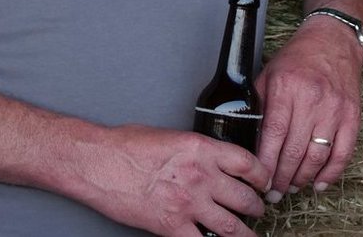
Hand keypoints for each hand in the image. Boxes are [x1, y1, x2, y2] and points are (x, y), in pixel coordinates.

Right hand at [77, 124, 268, 235]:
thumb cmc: (126, 146)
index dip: (262, 176)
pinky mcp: (171, 226)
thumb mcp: (172, 136)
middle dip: (256, 207)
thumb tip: (210, 160)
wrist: (99, 163)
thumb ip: (197, 151)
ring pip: (231, 226)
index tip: (263, 182)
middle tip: (258, 210)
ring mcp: (188, 203)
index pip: (248, 164)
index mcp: (202, 149)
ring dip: (245, 232)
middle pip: (244, 197)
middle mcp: (201, 176)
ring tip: (249, 234)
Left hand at [254, 16, 362, 200]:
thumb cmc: (297, 58)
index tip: (259, 180)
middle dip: (282, 178)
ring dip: (303, 179)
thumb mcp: (269, 74)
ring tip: (292, 187)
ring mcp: (335, 109)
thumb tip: (249, 141)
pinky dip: (331, 174)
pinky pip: (343, 153)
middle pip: (294, 151)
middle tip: (273, 193)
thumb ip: (259, 105)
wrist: (334, 41)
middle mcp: (312, 99)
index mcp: (286, 88)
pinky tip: (319, 183)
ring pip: (317, 156)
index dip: (266, 164)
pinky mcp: (352, 116)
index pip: (274, 135)